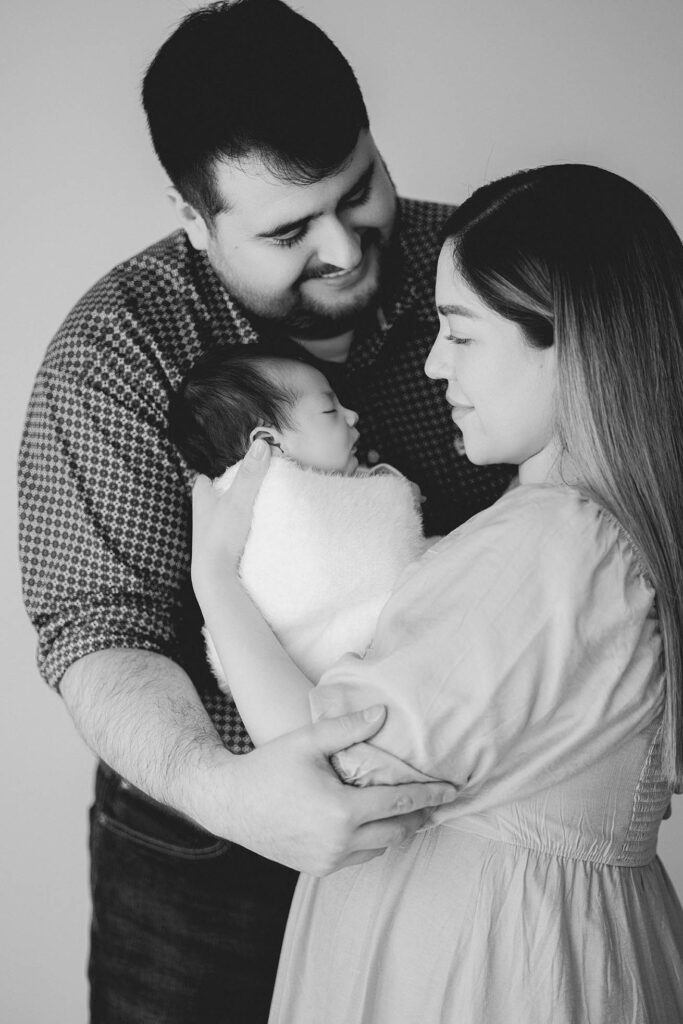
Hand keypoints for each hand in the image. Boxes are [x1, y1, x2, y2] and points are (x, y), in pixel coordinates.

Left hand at [191, 439, 270, 590]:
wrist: (216, 576)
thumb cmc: (221, 536)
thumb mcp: (238, 500)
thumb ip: (251, 474)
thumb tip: (263, 444)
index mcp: (202, 498)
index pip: (203, 479)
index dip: (215, 473)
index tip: (230, 468)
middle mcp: (203, 514)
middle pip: (214, 496)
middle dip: (227, 490)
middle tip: (248, 484)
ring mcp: (210, 533)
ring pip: (222, 515)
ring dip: (234, 510)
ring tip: (254, 505)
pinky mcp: (220, 548)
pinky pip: (230, 531)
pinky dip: (239, 527)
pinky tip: (252, 528)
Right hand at [191, 706, 457, 875]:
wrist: (228, 803)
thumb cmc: (267, 767)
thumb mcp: (307, 741)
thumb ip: (347, 728)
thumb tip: (382, 714)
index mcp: (342, 810)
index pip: (400, 802)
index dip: (430, 795)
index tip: (453, 790)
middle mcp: (340, 841)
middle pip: (398, 831)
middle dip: (421, 816)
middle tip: (440, 803)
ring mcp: (328, 859)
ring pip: (380, 848)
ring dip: (396, 830)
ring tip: (410, 811)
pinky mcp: (317, 868)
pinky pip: (358, 858)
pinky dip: (372, 843)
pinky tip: (374, 825)